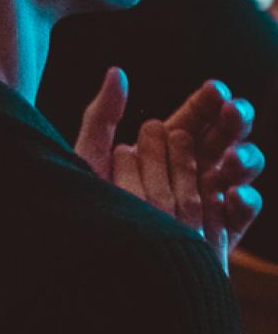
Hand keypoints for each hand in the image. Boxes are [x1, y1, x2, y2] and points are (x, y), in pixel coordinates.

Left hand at [76, 68, 263, 265]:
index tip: (215, 90)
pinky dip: (244, 201)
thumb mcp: (89, 160)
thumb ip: (101, 119)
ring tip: (234, 157)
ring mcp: (208, 200)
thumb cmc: (91, 206)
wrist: (94, 261)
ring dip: (245, 158)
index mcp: (166, 149)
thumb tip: (117, 73)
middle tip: (234, 111)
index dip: (208, 102)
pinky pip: (240, 214)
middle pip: (223, 138)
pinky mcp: (218, 232)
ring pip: (239, 172)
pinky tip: (234, 195)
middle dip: (234, 122)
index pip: (194, 118)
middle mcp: (192, 170)